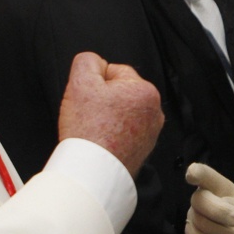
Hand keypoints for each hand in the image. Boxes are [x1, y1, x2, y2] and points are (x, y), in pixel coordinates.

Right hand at [58, 52, 161, 176]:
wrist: (93, 172)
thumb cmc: (89, 131)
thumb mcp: (80, 82)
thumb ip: (87, 61)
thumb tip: (94, 62)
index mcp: (146, 91)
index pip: (115, 71)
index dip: (94, 82)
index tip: (87, 98)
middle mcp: (154, 112)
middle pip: (119, 93)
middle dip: (102, 100)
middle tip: (88, 115)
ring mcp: (150, 132)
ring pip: (121, 113)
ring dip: (107, 118)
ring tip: (94, 130)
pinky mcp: (142, 149)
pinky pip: (123, 133)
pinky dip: (112, 135)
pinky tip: (101, 141)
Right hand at [184, 163, 233, 233]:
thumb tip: (227, 209)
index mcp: (217, 185)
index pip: (205, 175)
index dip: (197, 173)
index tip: (192, 173)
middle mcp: (201, 197)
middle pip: (200, 200)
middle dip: (220, 211)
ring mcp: (193, 215)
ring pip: (203, 224)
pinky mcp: (191, 233)